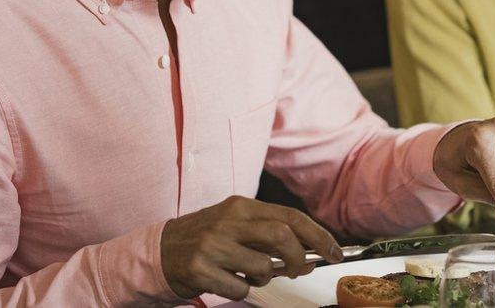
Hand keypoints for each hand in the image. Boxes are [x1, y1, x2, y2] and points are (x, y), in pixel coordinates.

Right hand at [161, 196, 343, 299]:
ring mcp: (212, 244)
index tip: (334, 251)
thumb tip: (310, 255)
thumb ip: (271, 236)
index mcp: (241, 206)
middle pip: (281, 236)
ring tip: (249, 273)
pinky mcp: (199, 268)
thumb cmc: (205, 238)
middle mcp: (228, 220)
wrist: (159, 250)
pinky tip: (228, 280)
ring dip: (264, 277)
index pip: (290, 216)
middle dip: (297, 257)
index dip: (318, 235)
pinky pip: (239, 287)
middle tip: (297, 270)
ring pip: (262, 266)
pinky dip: (241, 289)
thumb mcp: (237, 226)